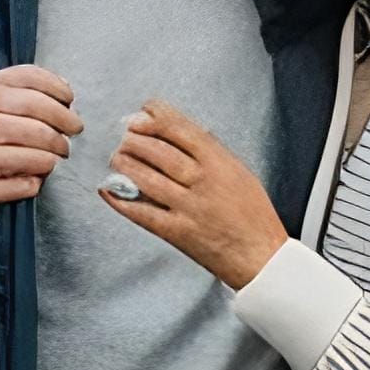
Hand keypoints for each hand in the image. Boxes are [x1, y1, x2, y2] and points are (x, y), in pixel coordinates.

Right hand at [0, 70, 76, 259]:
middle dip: (51, 130)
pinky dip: (22, 186)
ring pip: (6, 154)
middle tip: (67, 143)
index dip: (50, 89)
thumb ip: (17, 104)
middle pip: (14, 119)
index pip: (15, 81)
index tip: (71, 104)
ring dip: (41, 159)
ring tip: (54, 162)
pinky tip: (34, 184)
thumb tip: (64, 95)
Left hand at [102, 103, 287, 290]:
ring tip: (115, 157)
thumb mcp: (238, 171)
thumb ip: (210, 151)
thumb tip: (177, 130)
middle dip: (133, 140)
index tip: (139, 114)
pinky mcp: (178, 232)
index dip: (153, 117)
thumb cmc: (253, 214)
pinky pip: (143, 213)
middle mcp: (202, 181)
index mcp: (219, 161)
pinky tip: (108, 190)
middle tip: (122, 136)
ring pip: (147, 178)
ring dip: (124, 164)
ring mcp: (189, 207)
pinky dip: (121, 200)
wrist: (261, 255)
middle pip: (158, 151)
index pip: (180, 129)